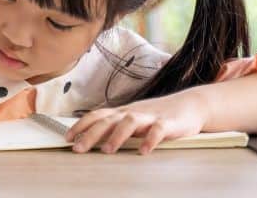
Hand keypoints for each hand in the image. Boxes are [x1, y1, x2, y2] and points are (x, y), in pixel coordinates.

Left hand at [65, 91, 208, 154]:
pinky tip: (143, 152)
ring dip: (117, 136)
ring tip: (107, 150)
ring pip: (129, 122)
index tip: (67, 138)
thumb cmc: (157, 114)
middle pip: (107, 120)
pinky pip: (157, 131)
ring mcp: (149, 116)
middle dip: (90, 134)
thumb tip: (91, 135)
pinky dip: (150, 140)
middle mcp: (132, 112)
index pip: (96, 116)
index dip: (80, 125)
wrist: (189, 105)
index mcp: (122, 112)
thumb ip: (115, 126)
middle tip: (78, 148)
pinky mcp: (167, 123)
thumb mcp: (133, 119)